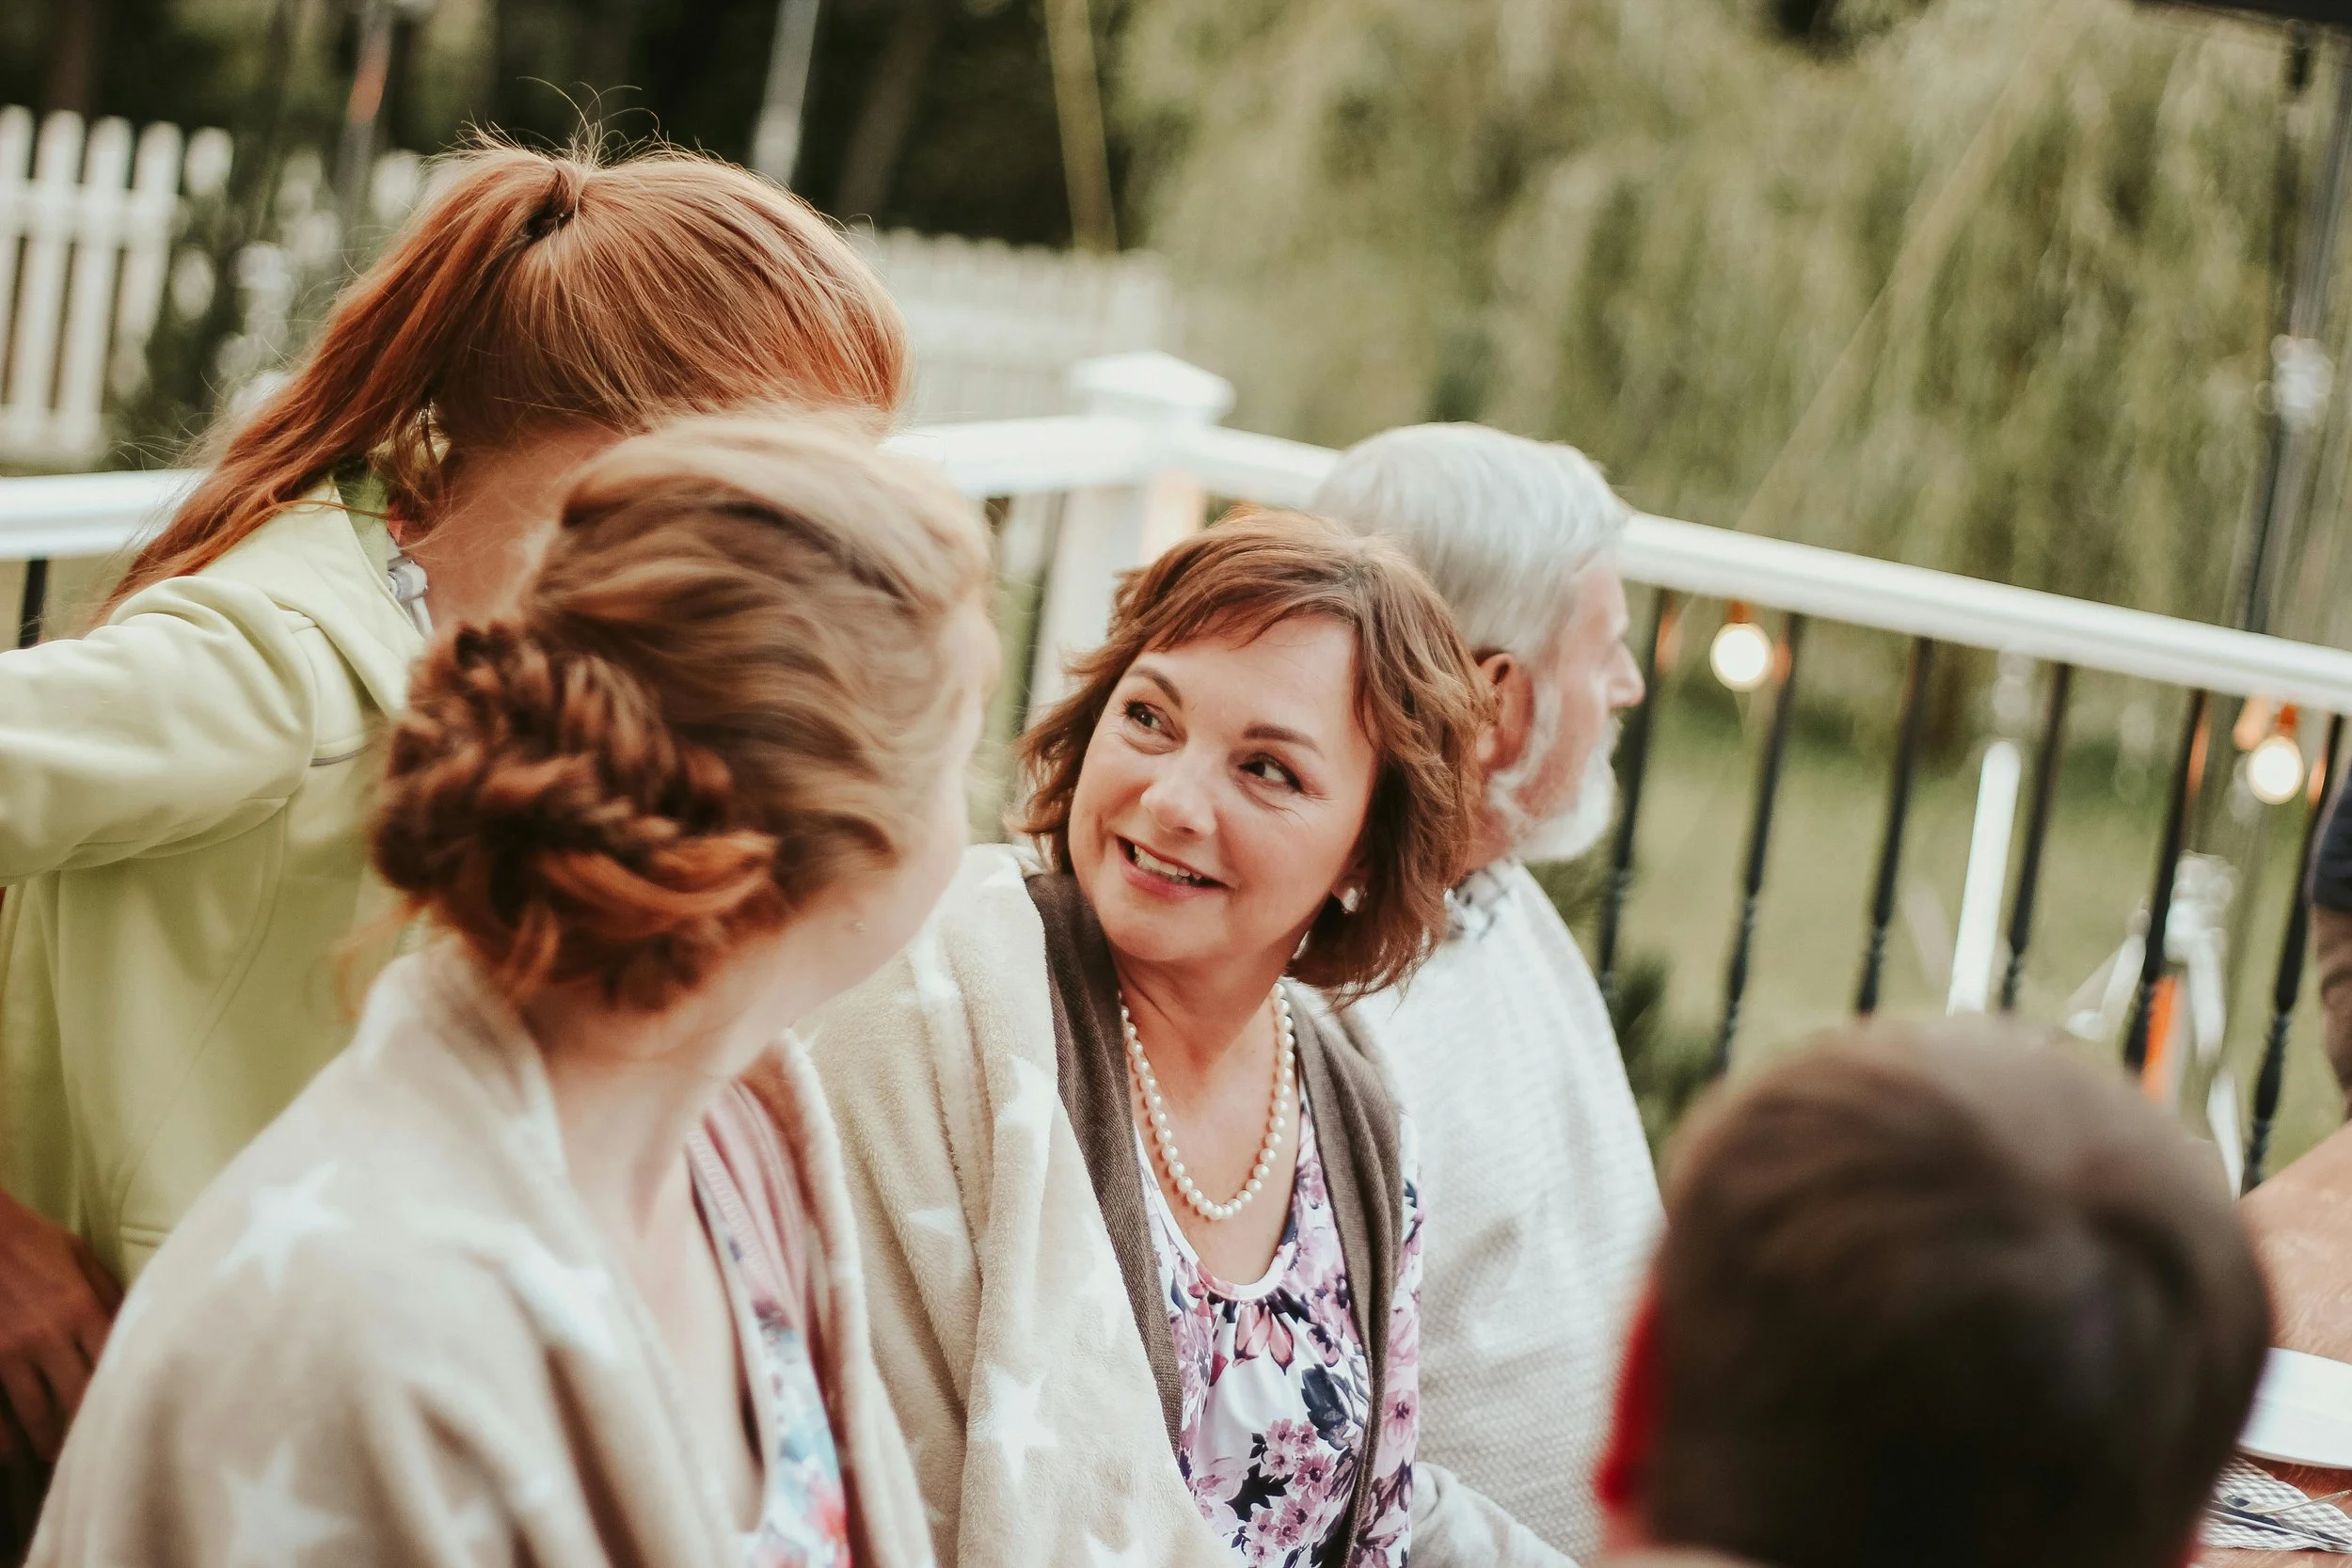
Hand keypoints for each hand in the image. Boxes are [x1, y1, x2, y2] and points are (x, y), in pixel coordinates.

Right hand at [0, 1189, 118, 1467]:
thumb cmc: (33, 1240)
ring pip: (35, 1413)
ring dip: (49, 1439)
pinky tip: (12, 1451)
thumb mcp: (80, 1256)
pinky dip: (4, 1436)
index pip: (114, 1363)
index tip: (138, 1412)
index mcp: (80, 1308)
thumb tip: (137, 1322)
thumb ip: (107, 1293)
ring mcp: (8, 1352)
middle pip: (79, 1397)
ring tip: (58, 1455)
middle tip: (101, 1445)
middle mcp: (47, 1336)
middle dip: (90, 1426)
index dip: (126, 1392)